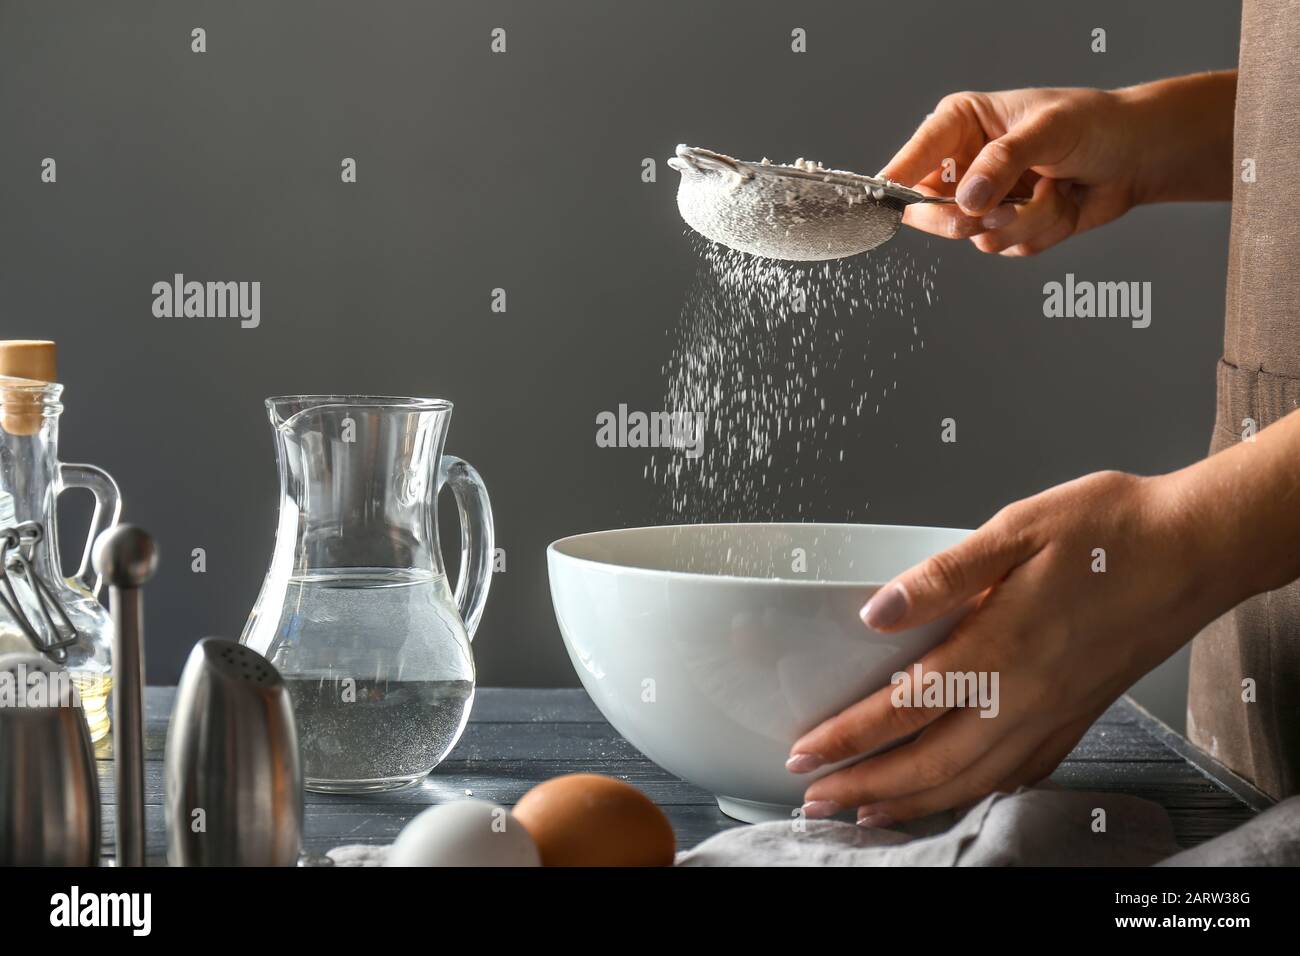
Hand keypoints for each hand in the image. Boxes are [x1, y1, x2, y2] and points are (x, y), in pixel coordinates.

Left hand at [787, 469, 1239, 825]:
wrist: (1196, 548)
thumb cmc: (1110, 530)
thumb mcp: (1017, 528)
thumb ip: (942, 574)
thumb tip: (876, 610)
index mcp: (1001, 647)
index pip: (904, 709)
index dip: (848, 738)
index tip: (804, 751)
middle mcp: (1026, 696)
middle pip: (930, 764)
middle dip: (866, 788)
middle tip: (815, 797)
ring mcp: (1055, 715)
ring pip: (972, 782)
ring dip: (912, 803)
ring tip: (866, 813)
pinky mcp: (1078, 717)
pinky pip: (1018, 776)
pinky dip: (973, 795)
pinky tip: (952, 795)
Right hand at [879, 73, 1235, 255]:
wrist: (1137, 156)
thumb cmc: (1095, 125)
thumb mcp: (1047, 129)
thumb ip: (1003, 161)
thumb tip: (968, 199)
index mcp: (960, 125)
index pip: (914, 157)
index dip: (896, 181)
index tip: (882, 200)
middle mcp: (964, 164)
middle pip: (928, 211)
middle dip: (964, 218)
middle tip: (988, 211)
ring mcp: (984, 200)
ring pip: (975, 235)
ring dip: (1023, 220)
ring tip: (1052, 189)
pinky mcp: (1007, 228)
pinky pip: (1007, 248)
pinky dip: (1042, 232)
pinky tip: (1062, 203)